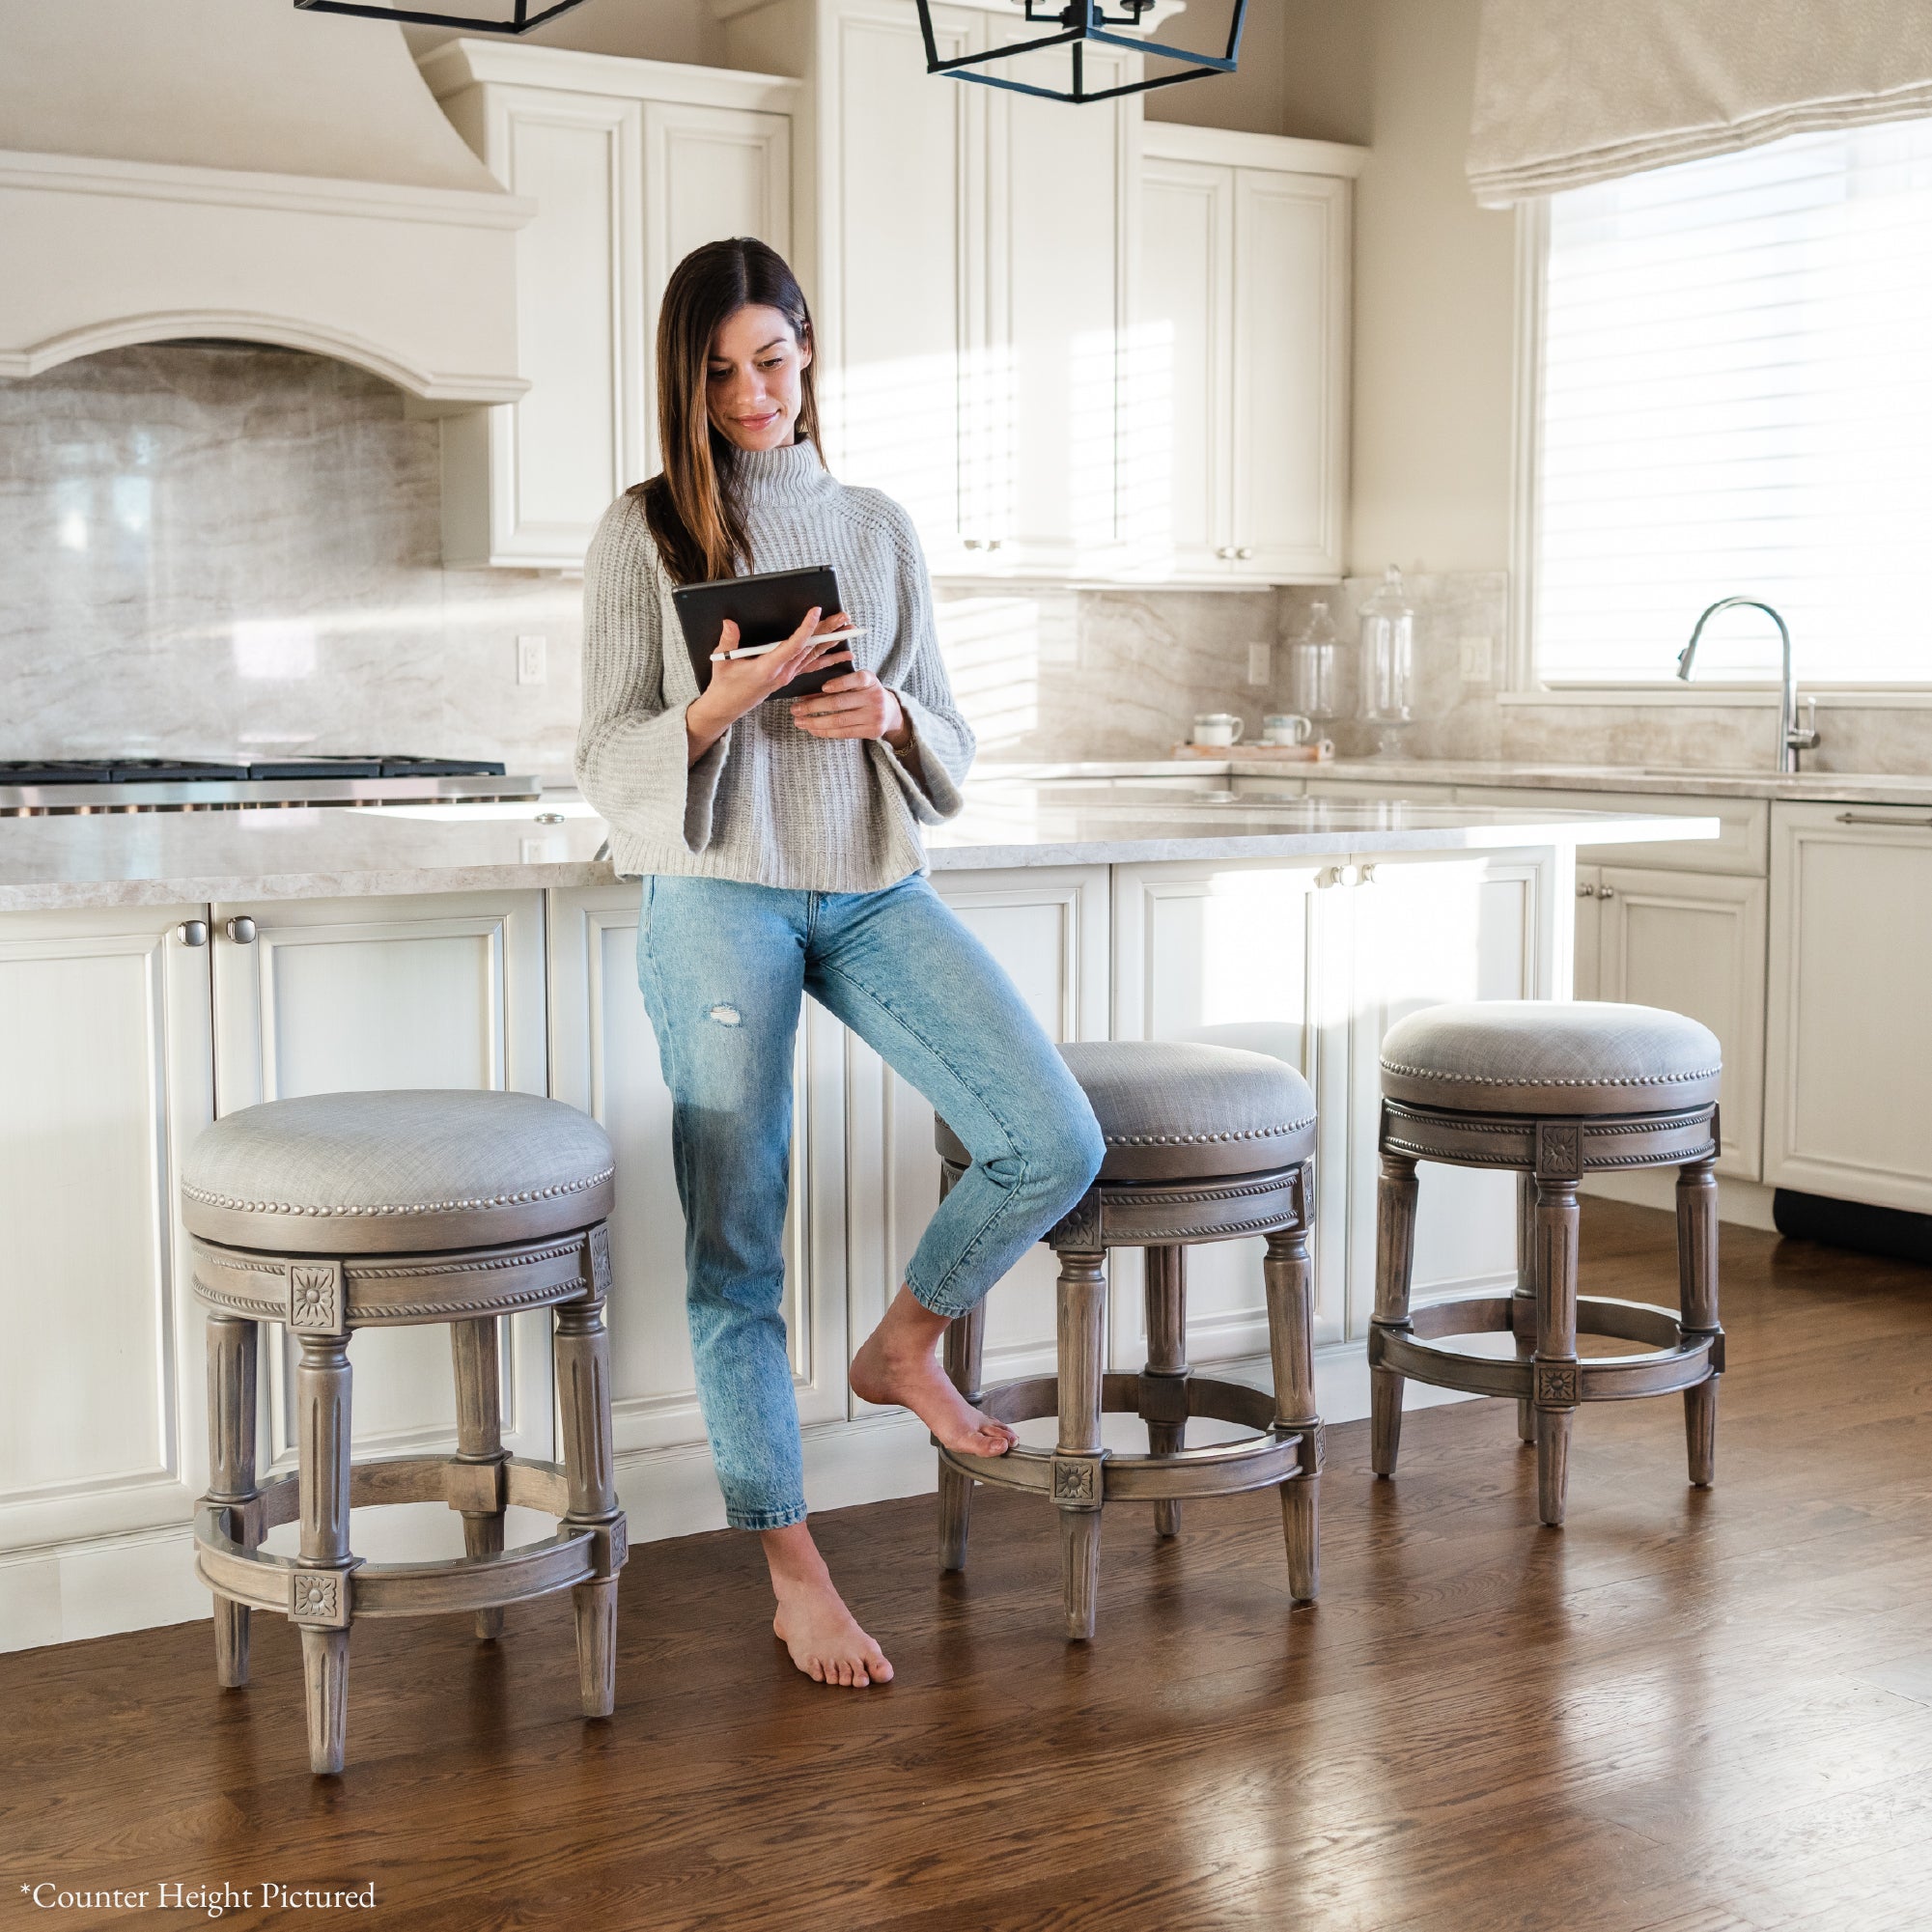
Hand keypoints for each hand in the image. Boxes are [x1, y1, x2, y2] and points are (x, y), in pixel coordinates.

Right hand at [686, 608, 853, 761]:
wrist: (728, 707)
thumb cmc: (725, 685)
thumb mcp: (722, 662)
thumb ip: (728, 641)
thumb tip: (730, 622)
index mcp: (768, 668)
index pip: (793, 645)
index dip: (806, 629)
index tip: (816, 612)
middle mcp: (782, 673)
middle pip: (809, 648)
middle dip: (828, 631)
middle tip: (843, 617)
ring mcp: (788, 676)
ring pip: (814, 656)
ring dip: (832, 641)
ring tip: (848, 629)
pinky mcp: (788, 677)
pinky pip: (813, 666)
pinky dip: (829, 658)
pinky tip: (844, 654)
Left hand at [789, 667, 909, 746]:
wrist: (890, 712)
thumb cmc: (865, 693)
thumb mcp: (857, 684)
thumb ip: (837, 686)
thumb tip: (806, 695)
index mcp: (870, 680)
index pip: (856, 679)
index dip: (840, 684)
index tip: (823, 687)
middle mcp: (874, 697)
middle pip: (840, 703)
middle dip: (813, 706)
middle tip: (795, 709)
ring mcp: (874, 716)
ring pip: (839, 721)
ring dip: (815, 722)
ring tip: (799, 721)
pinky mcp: (872, 731)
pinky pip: (844, 733)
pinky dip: (825, 732)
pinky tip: (813, 729)